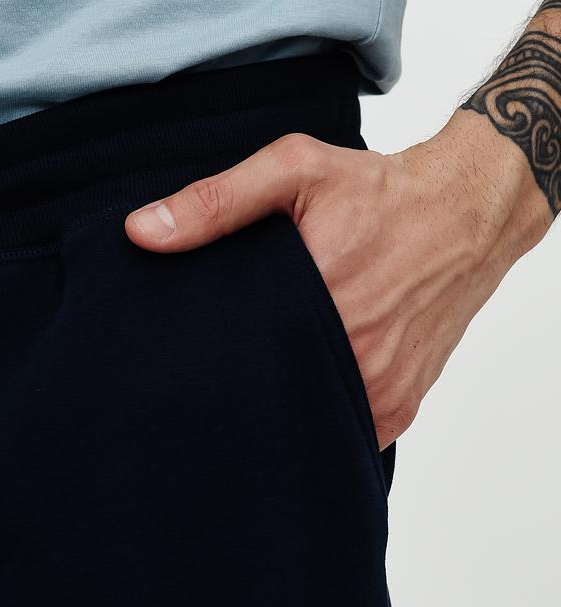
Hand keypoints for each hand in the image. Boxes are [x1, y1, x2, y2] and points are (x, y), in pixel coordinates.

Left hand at [124, 109, 551, 450]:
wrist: (467, 214)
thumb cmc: (381, 193)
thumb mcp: (294, 171)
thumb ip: (216, 202)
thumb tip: (142, 232)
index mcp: (318, 297)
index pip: (238, 358)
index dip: (208, 367)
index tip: (189, 365)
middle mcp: (353, 352)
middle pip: (271, 397)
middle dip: (242, 392)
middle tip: (219, 379)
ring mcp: (379, 388)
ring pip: (309, 421)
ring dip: (284, 409)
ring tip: (262, 387)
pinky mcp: (399, 406)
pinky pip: (348, 432)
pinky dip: (324, 419)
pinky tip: (306, 392)